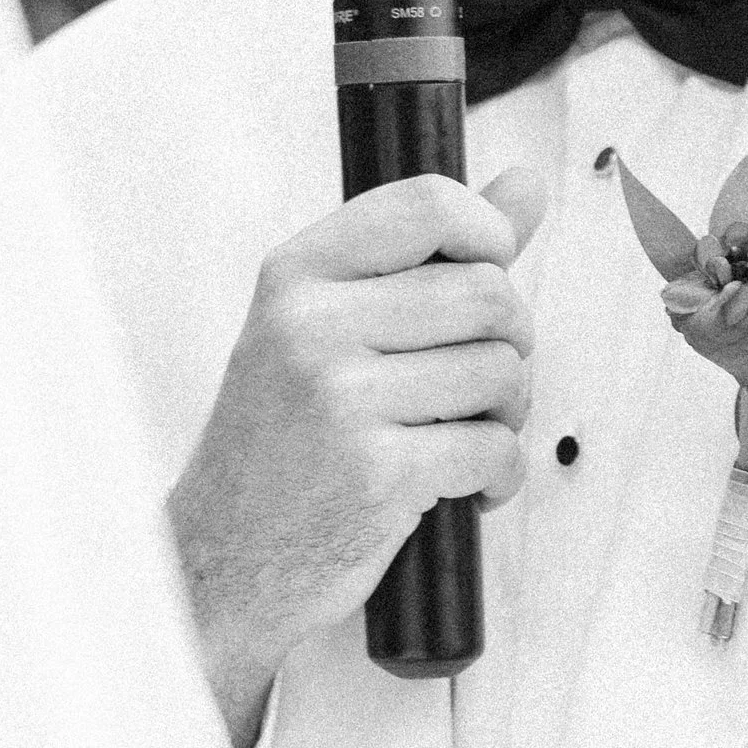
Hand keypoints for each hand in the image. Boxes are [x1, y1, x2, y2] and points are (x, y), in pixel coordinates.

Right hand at [165, 167, 544, 747]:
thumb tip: (525, 184)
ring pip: (502, 371)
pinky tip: (460, 487)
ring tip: (457, 436)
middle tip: (475, 383)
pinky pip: (496, 449)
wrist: (221, 562)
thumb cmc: (282, 444)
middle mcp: (312, 326)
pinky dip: (498, 476)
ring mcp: (343, 399)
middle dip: (509, 343)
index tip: (488, 271)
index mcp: (295, 277)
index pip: (426, 204)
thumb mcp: (326, 329)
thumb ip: (429, 254)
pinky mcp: (380, 472)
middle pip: (487, 293)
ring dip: (505, 414)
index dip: (487, 234)